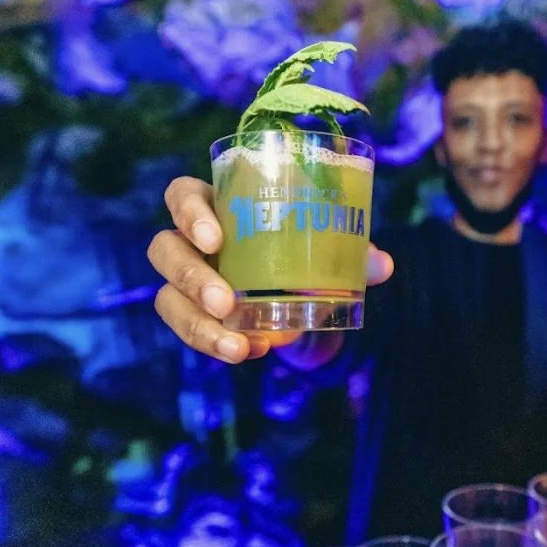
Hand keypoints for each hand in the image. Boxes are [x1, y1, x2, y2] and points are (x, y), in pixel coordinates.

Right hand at [147, 176, 393, 363]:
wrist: (298, 288)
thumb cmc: (304, 248)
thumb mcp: (327, 245)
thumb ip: (351, 251)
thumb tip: (382, 265)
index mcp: (217, 204)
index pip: (181, 195)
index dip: (189, 213)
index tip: (215, 240)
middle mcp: (191, 240)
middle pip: (164, 248)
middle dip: (190, 277)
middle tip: (224, 303)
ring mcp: (186, 280)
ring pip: (167, 298)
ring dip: (197, 324)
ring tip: (237, 345)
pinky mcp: (192, 315)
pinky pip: (188, 331)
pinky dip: (215, 345)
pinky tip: (248, 351)